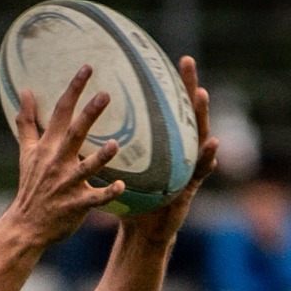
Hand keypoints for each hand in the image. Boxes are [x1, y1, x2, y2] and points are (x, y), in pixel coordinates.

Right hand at [5, 67, 123, 249]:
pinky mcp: (76, 205)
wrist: (26, 226)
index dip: (74, 89)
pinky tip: (122, 186)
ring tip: (114, 144)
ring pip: (87, 167)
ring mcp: (67, 184)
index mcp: (48, 147)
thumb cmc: (31, 187)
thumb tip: (23, 91)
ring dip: (101, 156)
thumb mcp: (26, 151)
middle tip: (106, 94)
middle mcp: (58, 162)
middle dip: (89, 114)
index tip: (88, 68)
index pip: (61, 111)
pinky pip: (95, 199)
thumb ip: (27, 121)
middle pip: (75, 133)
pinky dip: (108, 194)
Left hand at [117, 55, 219, 247]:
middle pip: (182, 114)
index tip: (157, 58)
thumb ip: (105, 149)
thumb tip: (78, 126)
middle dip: (187, 87)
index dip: (161, 84)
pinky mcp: (189, 187)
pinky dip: (207, 157)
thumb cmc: (130, 200)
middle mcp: (176, 150)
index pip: (162, 109)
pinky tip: (212, 144)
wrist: (142, 233)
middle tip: (186, 63)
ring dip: (201, 115)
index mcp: (160, 144)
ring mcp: (186, 167)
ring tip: (202, 95)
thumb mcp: (116, 171)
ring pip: (196, 136)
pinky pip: (200, 170)